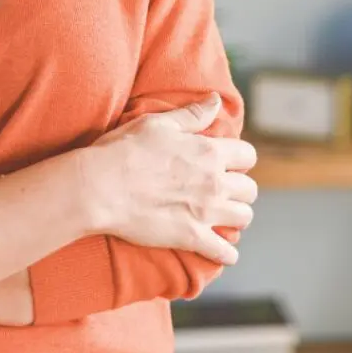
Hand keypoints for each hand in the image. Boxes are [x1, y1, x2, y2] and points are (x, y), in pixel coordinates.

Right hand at [81, 92, 257, 264]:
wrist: (101, 186)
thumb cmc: (125, 149)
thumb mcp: (158, 122)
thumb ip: (192, 114)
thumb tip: (216, 100)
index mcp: (208, 152)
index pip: (248, 155)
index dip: (239, 158)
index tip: (227, 161)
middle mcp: (214, 182)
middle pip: (250, 189)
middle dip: (240, 188)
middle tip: (224, 189)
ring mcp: (205, 212)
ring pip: (243, 218)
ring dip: (235, 216)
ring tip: (222, 215)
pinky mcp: (192, 237)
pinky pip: (225, 252)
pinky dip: (225, 252)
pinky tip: (219, 249)